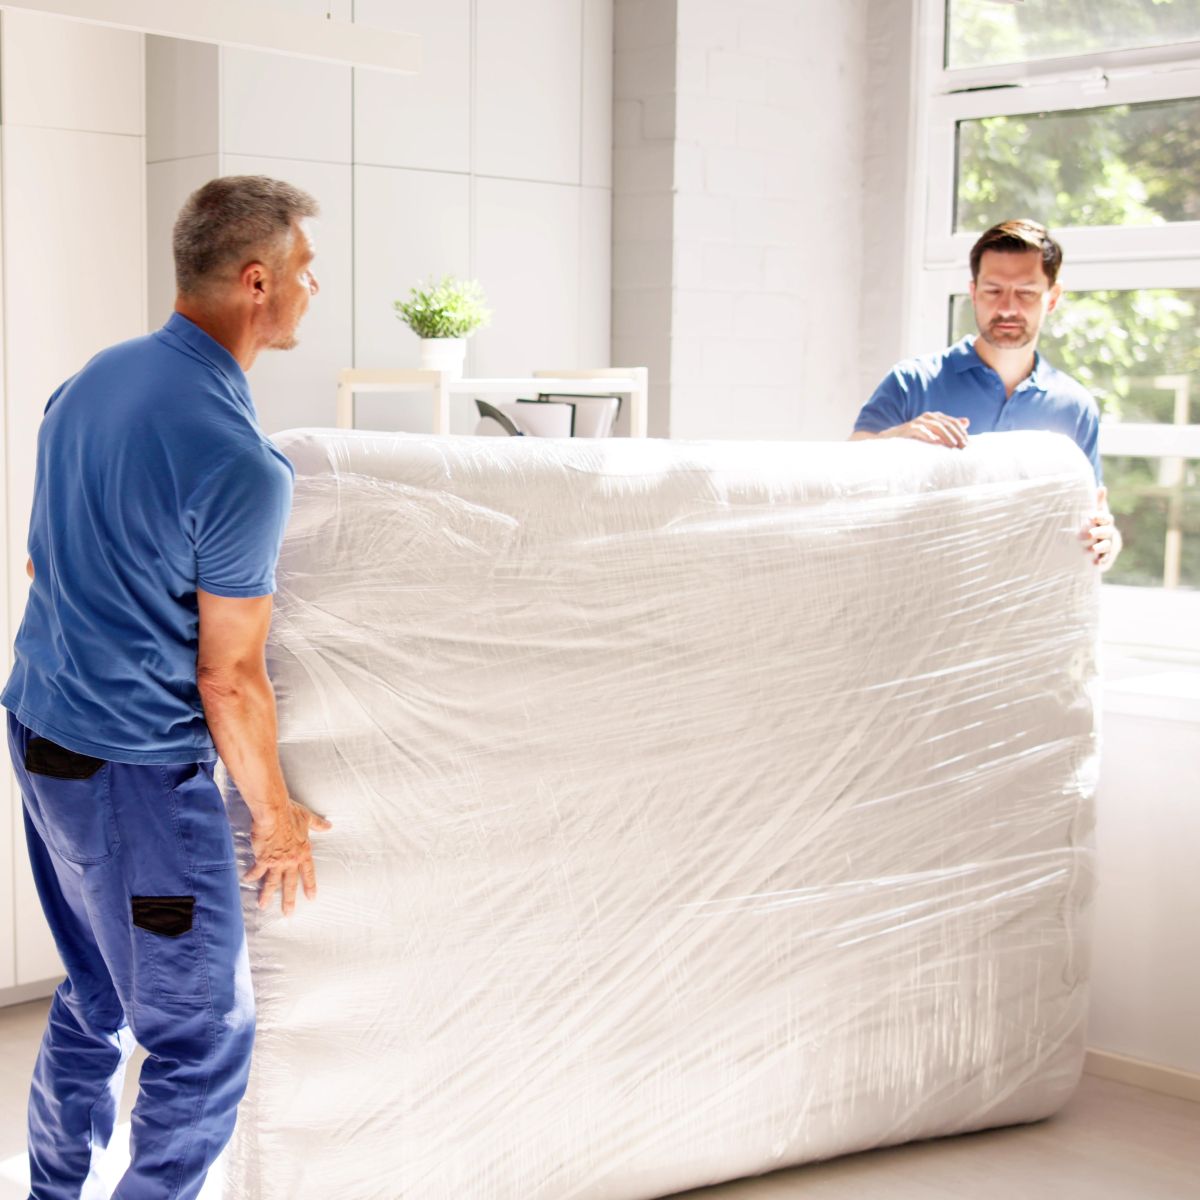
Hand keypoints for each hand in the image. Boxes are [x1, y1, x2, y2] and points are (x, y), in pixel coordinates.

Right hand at [243, 799, 332, 915]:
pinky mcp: (263, 859)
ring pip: (272, 883)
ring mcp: (277, 862)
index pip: (308, 873)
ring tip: (263, 906)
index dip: (310, 886)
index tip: (311, 898)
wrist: (274, 812)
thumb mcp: (307, 819)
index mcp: (303, 852)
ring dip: (267, 895)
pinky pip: (257, 871)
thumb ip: (318, 824)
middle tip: (288, 914)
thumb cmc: (291, 813)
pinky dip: (252, 876)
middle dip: (289, 900)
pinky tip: (247, 881)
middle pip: (290, 883)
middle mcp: (291, 860)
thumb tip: (329, 826)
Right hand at [881, 412, 969, 448]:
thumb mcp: (934, 431)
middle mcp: (928, 416)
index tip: (967, 443)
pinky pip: (921, 431)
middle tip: (963, 446)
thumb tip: (967, 421)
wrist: (893, 438)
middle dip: (956, 435)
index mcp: (935, 416)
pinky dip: (929, 436)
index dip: (961, 432)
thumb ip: (949, 426)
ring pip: (937, 426)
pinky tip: (936, 442)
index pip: (953, 422)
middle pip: (947, 424)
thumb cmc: (915, 436)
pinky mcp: (910, 428)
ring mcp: (919, 421)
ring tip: (953, 445)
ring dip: (947, 436)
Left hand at [1081, 485, 1119, 570]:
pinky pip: (1106, 560)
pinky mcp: (1106, 557)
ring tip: (1093, 549)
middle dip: (1099, 532)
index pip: (1106, 518)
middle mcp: (1109, 534)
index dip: (1099, 517)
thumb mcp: (1096, 512)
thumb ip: (1098, 502)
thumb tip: (1102, 486)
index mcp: (1107, 522)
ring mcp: (1109, 546)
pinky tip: (1096, 563)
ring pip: (1107, 546)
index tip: (1090, 516)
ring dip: (1101, 548)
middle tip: (1090, 533)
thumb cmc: (1097, 524)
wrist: (1101, 540)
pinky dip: (1102, 561)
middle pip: (1107, 532)